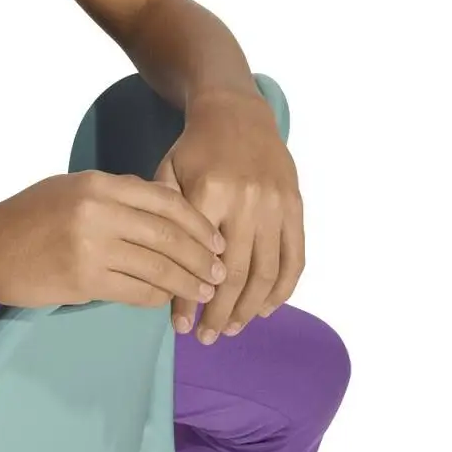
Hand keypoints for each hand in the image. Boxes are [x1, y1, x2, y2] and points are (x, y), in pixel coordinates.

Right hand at [0, 170, 227, 309]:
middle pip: (168, 234)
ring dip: (187, 282)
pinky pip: (136, 291)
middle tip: (220, 271)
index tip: (215, 238)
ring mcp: (91, 247)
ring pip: (157, 266)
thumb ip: (112, 194)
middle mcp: (97, 211)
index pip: (163, 199)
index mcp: (96, 184)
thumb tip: (160, 205)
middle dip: (201, 256)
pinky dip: (158, 297)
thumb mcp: (69, 189)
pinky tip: (166, 300)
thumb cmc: (27, 217)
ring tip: (204, 291)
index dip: (197, 222)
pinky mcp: (84, 280)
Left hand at [155, 88, 304, 342]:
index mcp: (210, 192)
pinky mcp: (295, 207)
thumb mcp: (168, 171)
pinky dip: (283, 289)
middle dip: (219, 312)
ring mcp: (276, 206)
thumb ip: (164, 215)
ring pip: (266, 272)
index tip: (180, 326)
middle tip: (206, 337)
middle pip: (235, 274)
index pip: (198, 259)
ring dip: (250, 309)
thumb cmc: (194, 148)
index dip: (189, 297)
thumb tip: (156, 268)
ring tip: (231, 329)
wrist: (236, 114)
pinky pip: (294, 258)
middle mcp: (247, 201)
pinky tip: (266, 309)